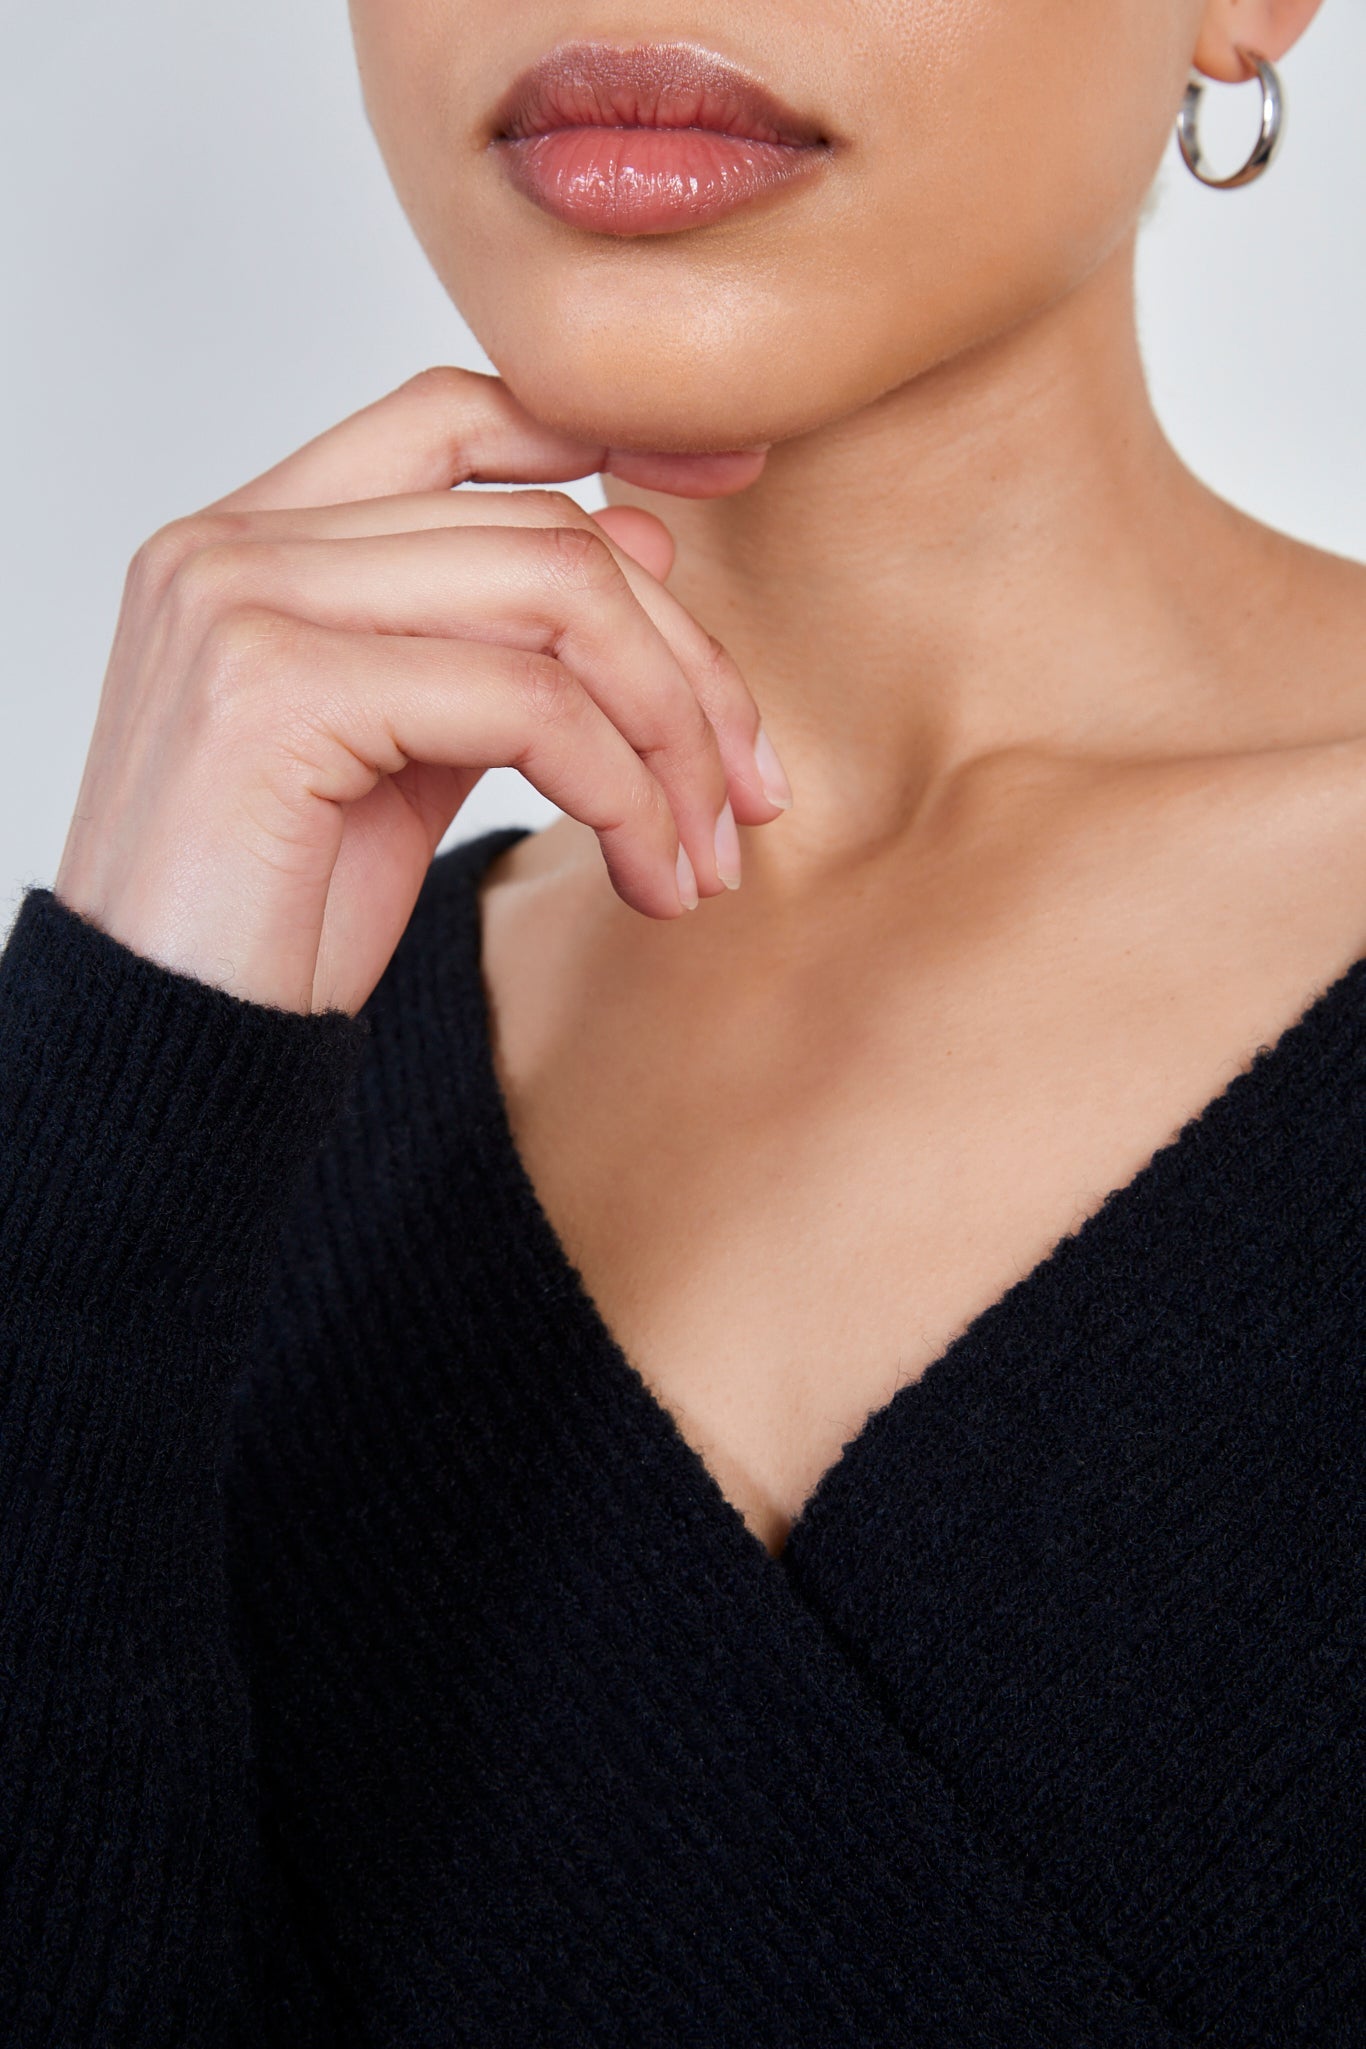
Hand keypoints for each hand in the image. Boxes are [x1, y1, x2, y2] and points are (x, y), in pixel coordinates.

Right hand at [54, 368, 789, 1015]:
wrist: (173, 1049)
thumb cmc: (275, 917)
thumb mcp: (409, 752)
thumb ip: (499, 639)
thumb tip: (643, 535)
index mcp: (252, 538)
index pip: (456, 414)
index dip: (607, 435)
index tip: (732, 479)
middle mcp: (231, 542)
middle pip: (543, 528)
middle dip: (686, 666)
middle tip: (752, 794)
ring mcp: (241, 600)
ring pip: (555, 596)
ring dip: (672, 738)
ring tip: (706, 857)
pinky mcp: (272, 687)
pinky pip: (525, 703)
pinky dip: (622, 791)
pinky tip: (645, 875)